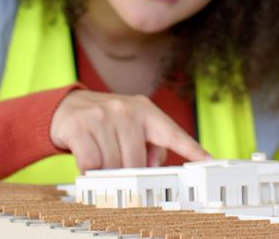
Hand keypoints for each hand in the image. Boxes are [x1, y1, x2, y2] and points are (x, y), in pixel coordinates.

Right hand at [50, 89, 211, 172]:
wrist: (69, 106)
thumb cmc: (107, 122)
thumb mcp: (133, 127)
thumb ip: (151, 147)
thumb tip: (152, 166)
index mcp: (147, 112)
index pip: (173, 134)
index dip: (193, 150)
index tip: (209, 162)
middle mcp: (127, 110)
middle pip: (137, 162)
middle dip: (128, 172)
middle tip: (118, 166)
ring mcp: (102, 115)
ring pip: (112, 165)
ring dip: (106, 171)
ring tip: (101, 157)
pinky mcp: (79, 125)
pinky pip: (91, 164)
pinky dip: (88, 169)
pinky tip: (87, 158)